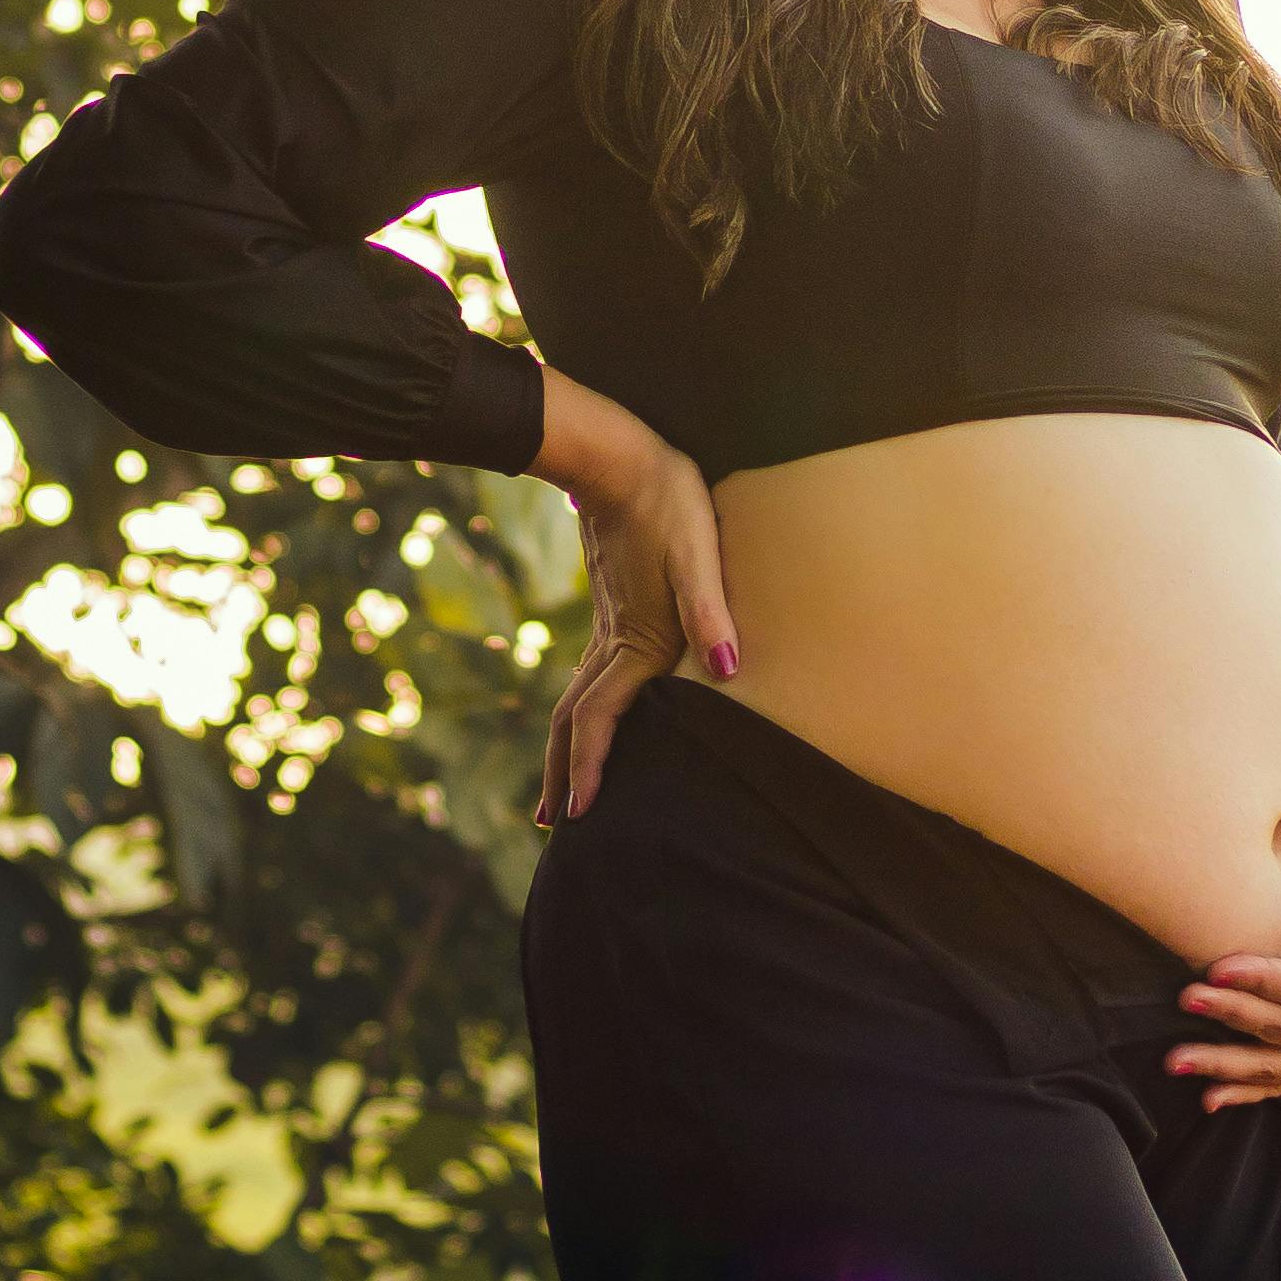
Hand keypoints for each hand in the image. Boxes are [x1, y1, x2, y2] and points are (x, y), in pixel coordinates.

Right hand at [530, 370, 737, 826]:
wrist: (622, 459)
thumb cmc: (668, 503)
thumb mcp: (698, 553)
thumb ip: (711, 612)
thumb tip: (727, 669)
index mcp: (633, 640)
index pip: (598, 717)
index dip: (589, 764)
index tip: (579, 812)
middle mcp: (612, 642)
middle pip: (574, 720)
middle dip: (563, 772)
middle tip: (552, 822)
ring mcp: (605, 627)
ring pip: (575, 700)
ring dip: (565, 746)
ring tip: (558, 785)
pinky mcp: (610, 611)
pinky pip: (586, 678)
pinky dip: (578, 713)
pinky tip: (586, 716)